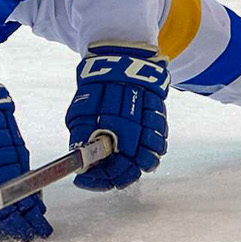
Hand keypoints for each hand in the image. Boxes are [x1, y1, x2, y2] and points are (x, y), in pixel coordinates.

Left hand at [66, 46, 167, 189]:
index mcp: (107, 127)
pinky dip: (152, 154)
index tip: (83, 181)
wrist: (121, 60)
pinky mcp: (160, 116)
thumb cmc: (96, 89)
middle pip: (129, 167)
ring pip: (149, 158)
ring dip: (136, 170)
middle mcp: (130, 127)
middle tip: (107, 180)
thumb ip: (81, 138)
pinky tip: (141, 159)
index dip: (95, 179)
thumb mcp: (79, 112)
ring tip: (124, 172)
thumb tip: (82, 167)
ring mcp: (148, 122)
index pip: (104, 165)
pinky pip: (161, 143)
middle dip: (117, 178)